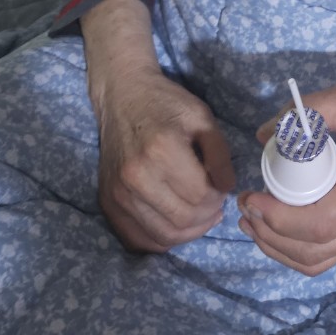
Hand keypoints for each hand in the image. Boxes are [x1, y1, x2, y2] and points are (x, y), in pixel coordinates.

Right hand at [81, 0, 234, 252]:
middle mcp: (135, 175)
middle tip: (214, 203)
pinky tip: (176, 223)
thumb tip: (227, 189)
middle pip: (182, 219)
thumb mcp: (202, 118)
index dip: (218, 197)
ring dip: (188, 231)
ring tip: (199, 214)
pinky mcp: (107, 202)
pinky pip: (139, 238)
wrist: (122, 96)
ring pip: (162, 235)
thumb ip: (220, 155)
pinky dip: (162, 239)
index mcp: (161, 149)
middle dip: (207, 217)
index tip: (221, 187)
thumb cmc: (166, 104)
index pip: (201, 196)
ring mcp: (118, 192)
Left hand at [238, 80, 335, 275]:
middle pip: (314, 250)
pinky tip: (274, 230)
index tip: (252, 197)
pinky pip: (326, 256)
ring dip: (278, 248)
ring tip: (252, 221)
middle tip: (244, 206)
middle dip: (270, 234)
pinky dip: (294, 250)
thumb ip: (306, 112)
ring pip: (317, 262)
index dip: (279, 218)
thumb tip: (265, 134)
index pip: (321, 222)